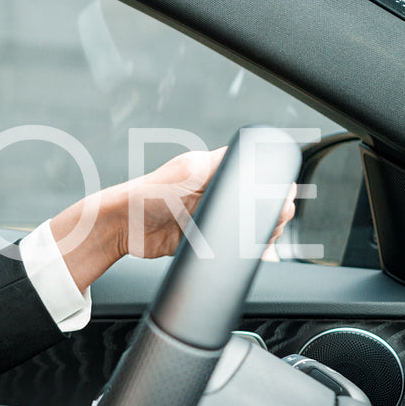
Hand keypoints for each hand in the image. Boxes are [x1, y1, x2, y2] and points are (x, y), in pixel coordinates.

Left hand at [50, 147, 297, 290]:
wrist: (123, 228)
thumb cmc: (146, 194)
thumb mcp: (187, 173)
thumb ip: (219, 166)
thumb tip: (253, 156)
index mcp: (214, 169)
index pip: (255, 171)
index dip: (271, 183)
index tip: (281, 194)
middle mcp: (216, 191)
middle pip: (260, 200)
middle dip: (273, 210)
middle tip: (275, 219)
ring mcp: (212, 215)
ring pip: (251, 224)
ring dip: (263, 230)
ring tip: (265, 233)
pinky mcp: (205, 238)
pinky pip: (234, 245)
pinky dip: (246, 248)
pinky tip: (253, 249)